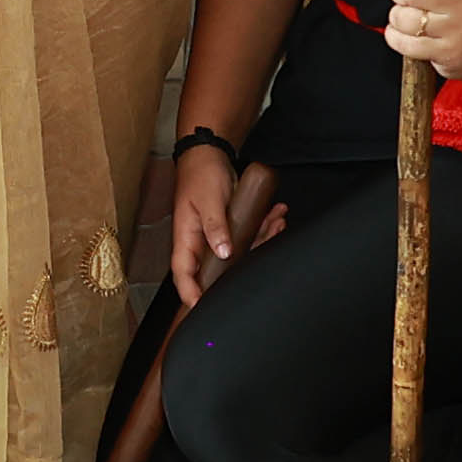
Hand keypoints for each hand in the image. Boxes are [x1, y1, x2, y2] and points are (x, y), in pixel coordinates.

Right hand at [169, 151, 284, 302]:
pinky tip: (275, 216)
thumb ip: (215, 227)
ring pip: (239, 251)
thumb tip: (223, 253)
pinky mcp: (229, 227)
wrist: (208, 152)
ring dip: (261, 238)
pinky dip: (264, 227)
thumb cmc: (200, 173)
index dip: (191, 294)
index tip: (202, 308)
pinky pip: (248, 235)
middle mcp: (200, 241)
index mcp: (186, 237)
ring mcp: (215, 236)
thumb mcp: (208, 200)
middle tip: (266, 250)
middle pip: (217, 268)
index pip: (183, 275)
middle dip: (243, 265)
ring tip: (277, 223)